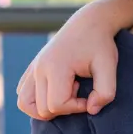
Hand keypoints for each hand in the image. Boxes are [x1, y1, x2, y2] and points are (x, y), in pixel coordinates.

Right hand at [17, 0, 125, 120]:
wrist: (89, 23)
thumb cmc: (100, 44)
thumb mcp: (109, 66)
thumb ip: (106, 91)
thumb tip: (91, 110)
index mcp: (55, 67)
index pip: (57, 105)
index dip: (77, 107)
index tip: (90, 96)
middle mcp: (39, 68)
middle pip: (42, 109)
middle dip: (65, 106)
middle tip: (79, 88)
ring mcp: (33, 68)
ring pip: (25, 104)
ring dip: (46, 108)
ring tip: (65, 93)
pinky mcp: (32, 68)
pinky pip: (23, 93)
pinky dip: (37, 100)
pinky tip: (57, 89)